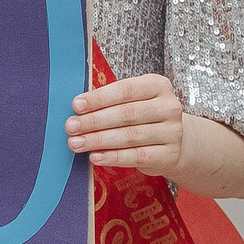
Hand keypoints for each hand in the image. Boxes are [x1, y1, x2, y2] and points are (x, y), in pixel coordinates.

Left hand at [67, 72, 185, 173]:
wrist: (172, 142)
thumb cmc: (144, 118)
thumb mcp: (134, 101)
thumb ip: (111, 101)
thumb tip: (78, 108)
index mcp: (158, 86)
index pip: (126, 90)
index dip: (99, 98)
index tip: (76, 105)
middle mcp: (169, 107)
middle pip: (127, 113)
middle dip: (95, 121)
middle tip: (71, 127)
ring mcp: (172, 132)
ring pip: (130, 136)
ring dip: (99, 140)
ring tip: (77, 143)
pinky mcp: (169, 154)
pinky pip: (137, 156)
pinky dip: (113, 157)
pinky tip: (95, 156)